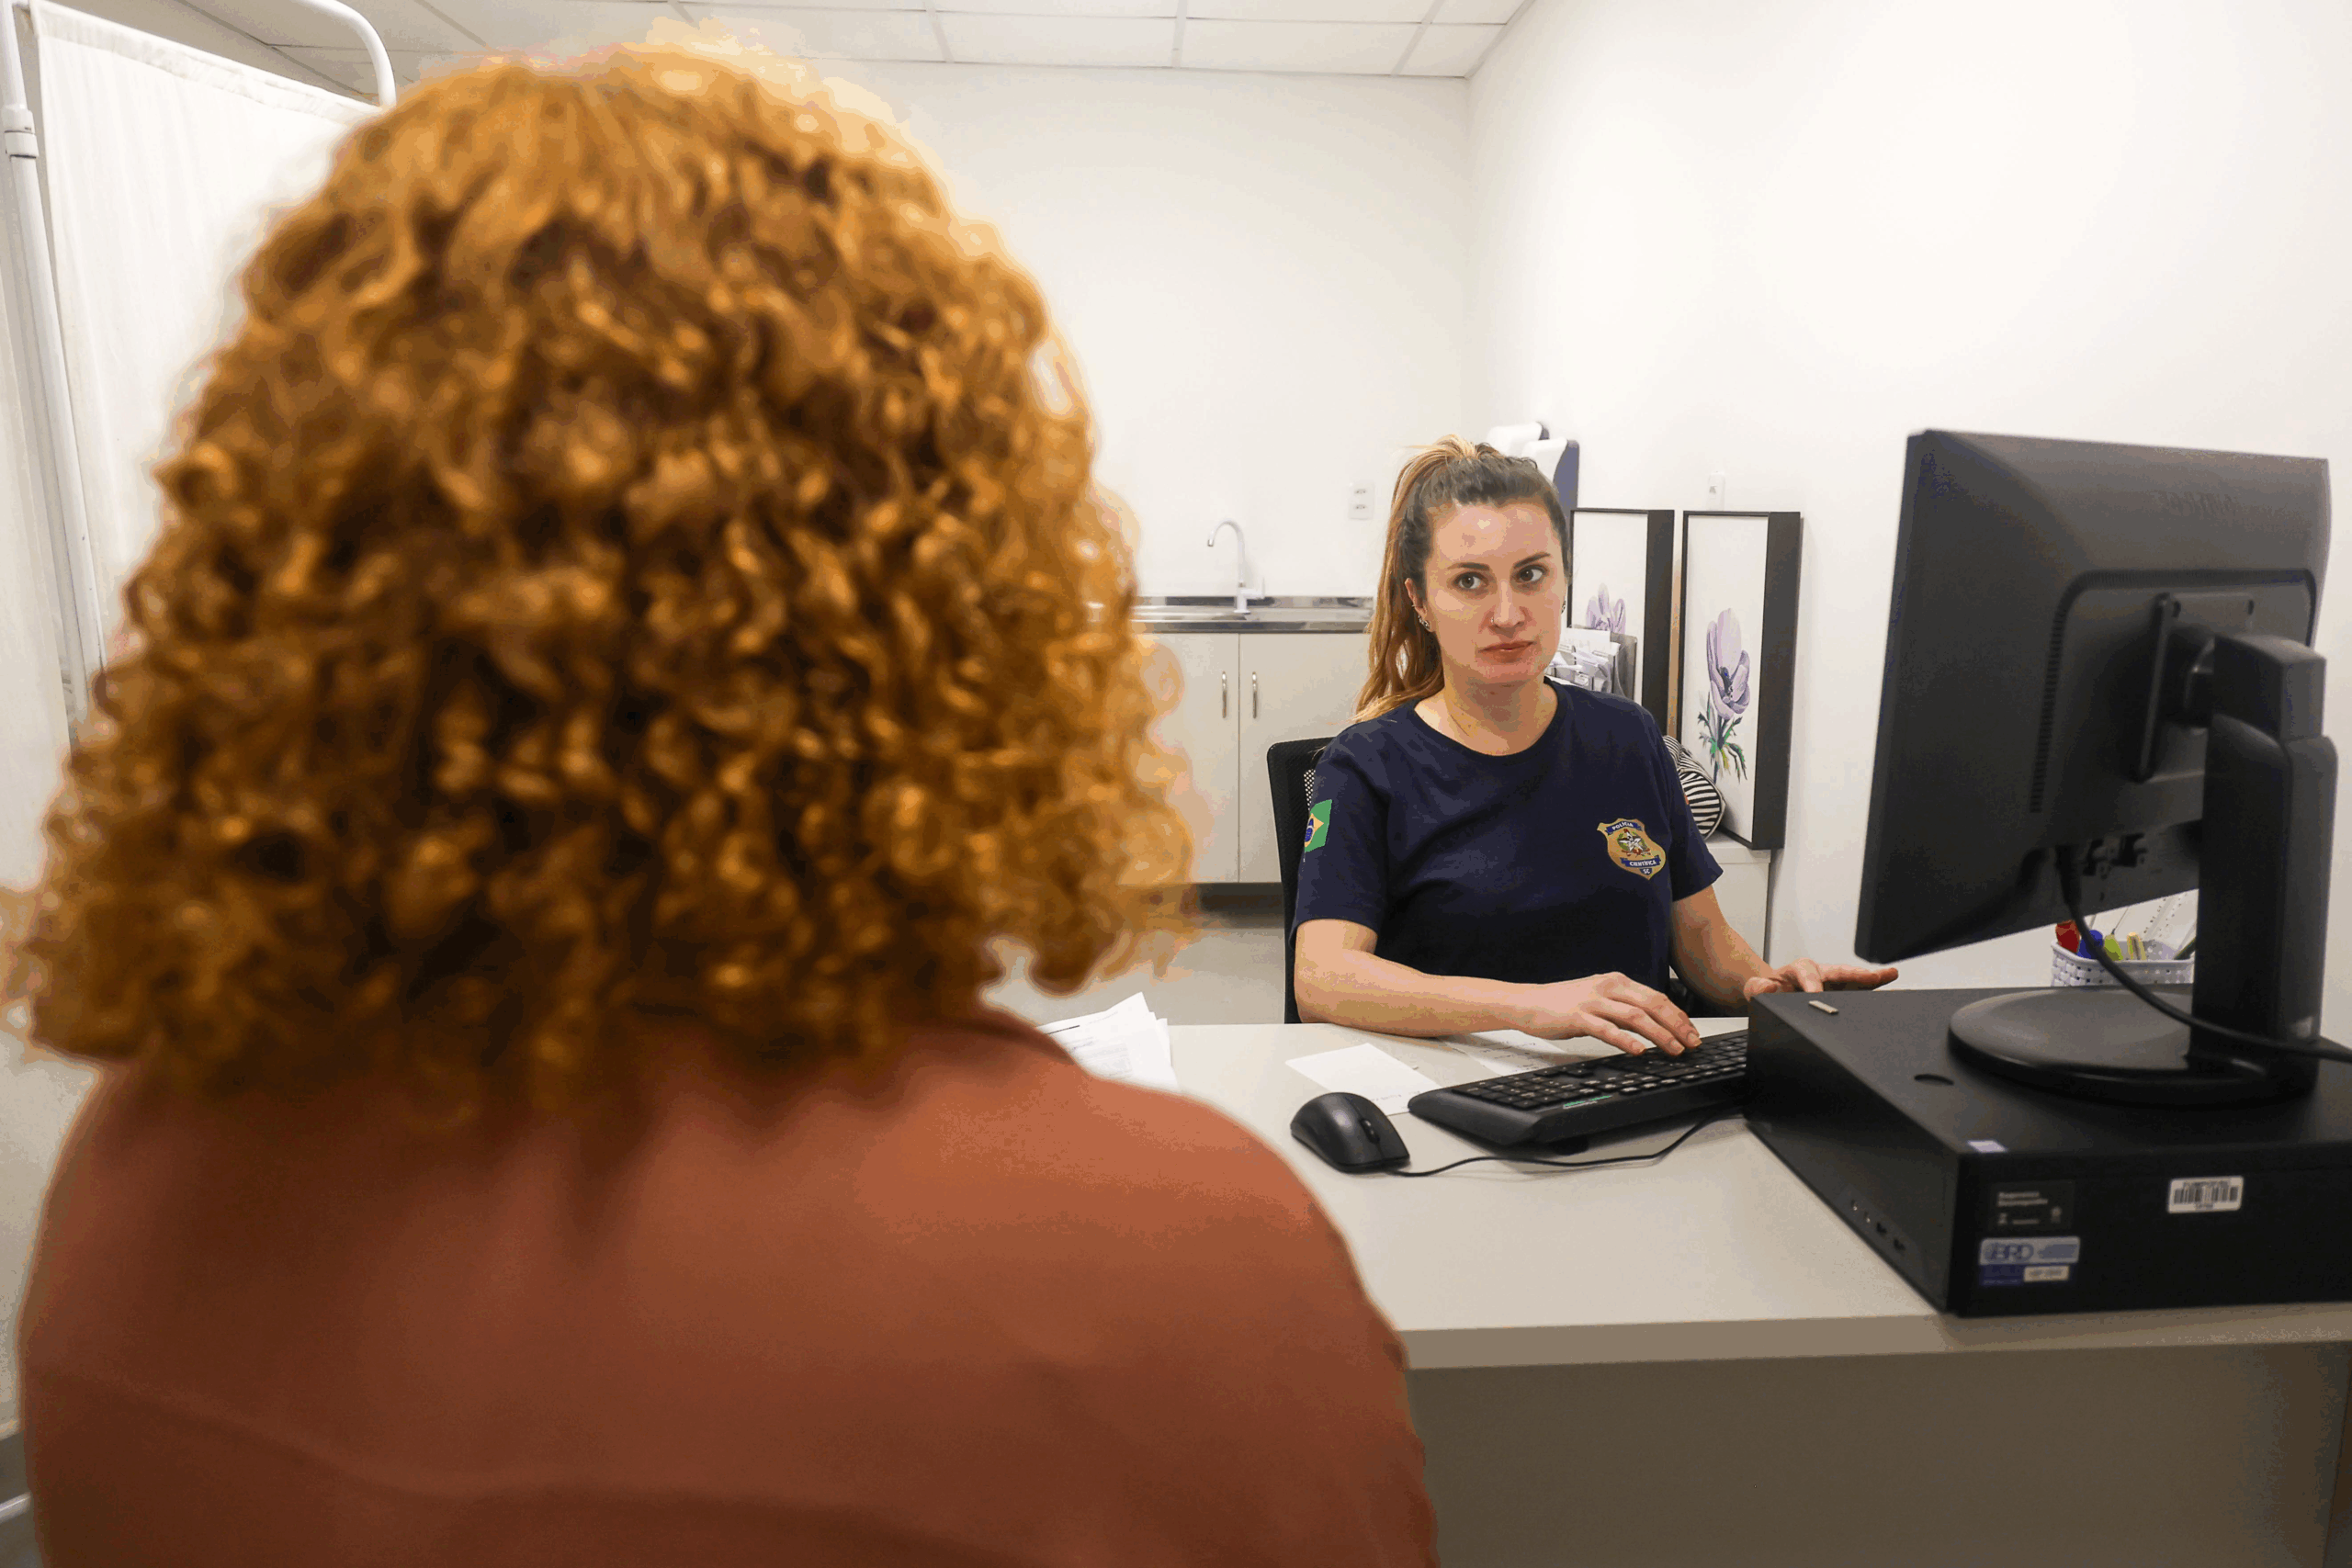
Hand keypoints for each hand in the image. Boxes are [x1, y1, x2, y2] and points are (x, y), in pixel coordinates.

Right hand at [1520, 972, 1703, 1055]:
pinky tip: (1638, 1051)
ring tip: (1674, 1049)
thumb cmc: (1562, 1003)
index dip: (1677, 1015)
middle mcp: (1607, 987)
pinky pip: (1606, 1029)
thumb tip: (1652, 1025)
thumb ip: (1623, 1008)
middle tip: (1691, 1043)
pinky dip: (1626, 1040)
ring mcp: (1592, 1001)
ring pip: (1634, 1016)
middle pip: (1651, 1004)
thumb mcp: (1598, 999)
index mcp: (1616, 981)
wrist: (1528, 1002)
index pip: (1656, 997)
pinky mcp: (1578, 1016)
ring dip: (1658, 1034)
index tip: (1692, 1032)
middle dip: (1676, 1025)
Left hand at [1741, 959, 1899, 999]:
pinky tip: (1891, 988)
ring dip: (1873, 978)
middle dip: (1855, 974)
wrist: (1775, 994)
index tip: (1816, 995)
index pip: (1808, 974)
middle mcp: (1821, 972)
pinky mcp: (1843, 991)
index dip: (1812, 985)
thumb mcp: (1756, 989)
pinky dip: (1876, 989)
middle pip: (1840, 971)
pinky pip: (1860, 990)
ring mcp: (1834, 982)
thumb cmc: (1770, 991)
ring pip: (1855, 978)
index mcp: (1800, 969)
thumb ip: (1758, 988)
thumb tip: (1769, 986)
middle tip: (1871, 977)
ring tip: (1891, 975)